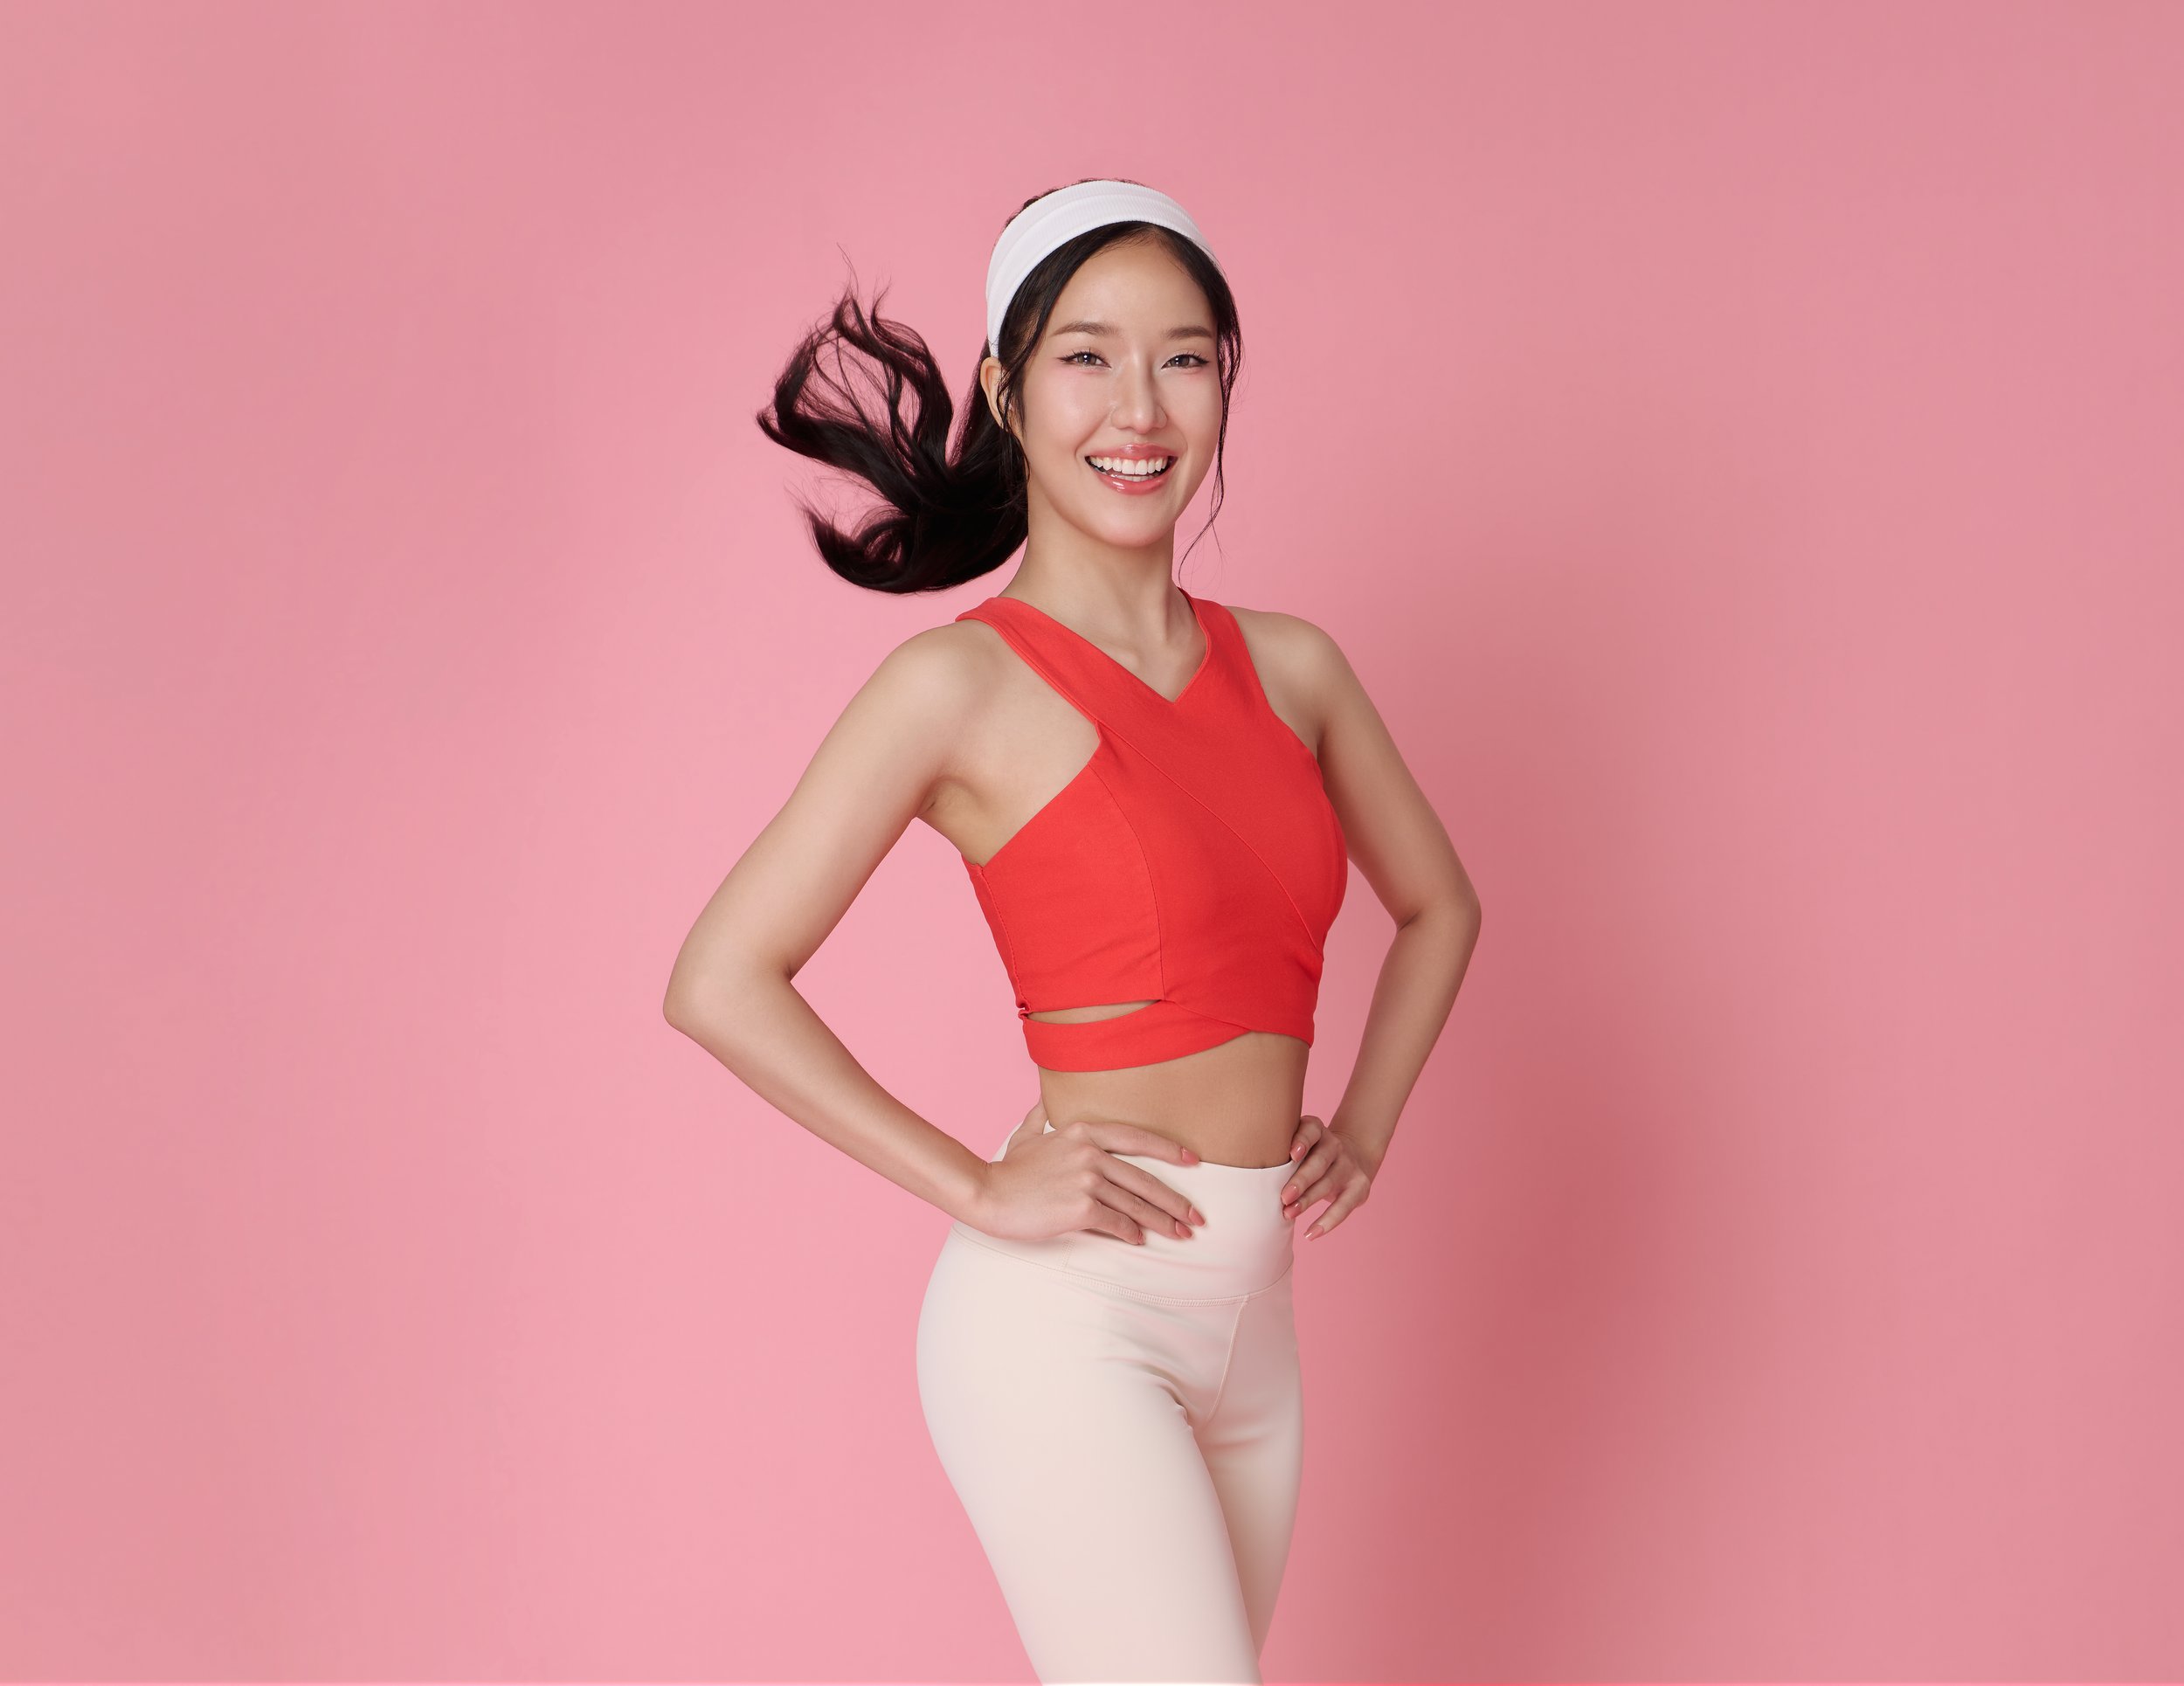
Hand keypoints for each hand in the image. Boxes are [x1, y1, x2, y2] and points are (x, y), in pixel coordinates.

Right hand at [970, 1097, 1206, 1246]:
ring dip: (1161, 1222)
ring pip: (1135, 1204)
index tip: (1192, 1161)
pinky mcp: (1080, 1209)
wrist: (987, 1194)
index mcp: (1083, 1131)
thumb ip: (1042, 1114)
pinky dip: (1131, 1233)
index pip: (1137, 1138)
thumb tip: (1045, 1096)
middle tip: (1195, 1217)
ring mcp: (1086, 1180)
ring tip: (1179, 1234)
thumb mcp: (1027, 1133)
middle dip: (1175, 1201)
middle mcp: (1090, 1153)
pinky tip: (1139, 1240)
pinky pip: (1116, 1223)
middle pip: (1144, 1179)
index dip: (1168, 1150)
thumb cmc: (1008, 1169)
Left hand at [1279, 1114, 1374, 1240]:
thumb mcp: (1301, 1143)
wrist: (1355, 1155)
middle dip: (1301, 1181)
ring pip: (1328, 1184)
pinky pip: (1343, 1207)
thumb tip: (1249, 1172)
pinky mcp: (1359, 1187)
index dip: (1302, 1141)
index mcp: (1318, 1131)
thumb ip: (1281, 1150)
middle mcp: (1335, 1145)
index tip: (1291, 1154)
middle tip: (1283, 1197)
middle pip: (1319, 1162)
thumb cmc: (1312, 1153)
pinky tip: (1310, 1234)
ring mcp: (1349, 1166)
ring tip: (1288, 1214)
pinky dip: (1327, 1222)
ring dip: (1308, 1201)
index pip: (1311, 1131)